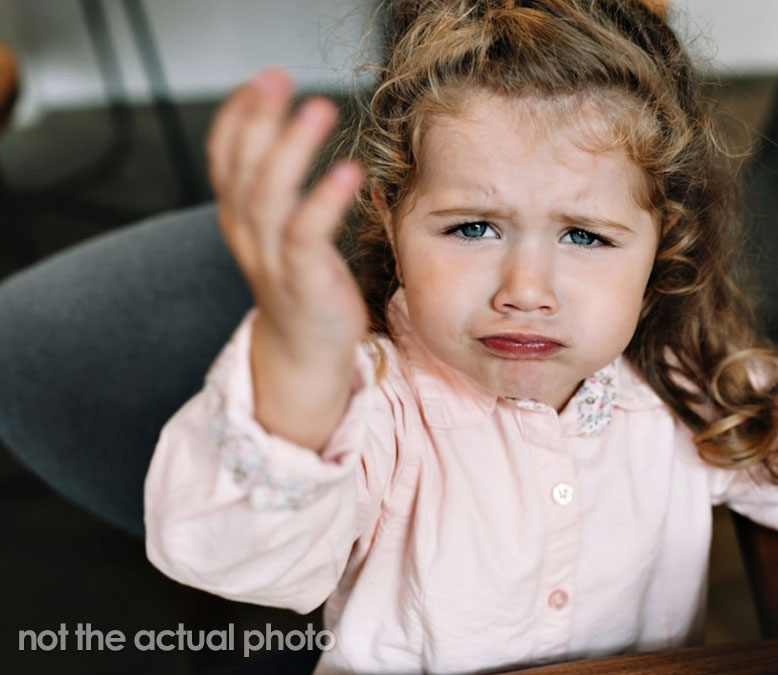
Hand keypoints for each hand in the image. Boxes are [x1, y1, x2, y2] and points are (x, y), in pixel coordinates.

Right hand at [208, 68, 366, 364]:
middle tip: (277, 78)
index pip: (225, 158)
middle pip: (242, 168)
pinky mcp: (304, 281)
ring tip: (317, 110)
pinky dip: (325, 201)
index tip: (262, 80)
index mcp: (239, 218)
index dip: (238, 116)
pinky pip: (307, 235)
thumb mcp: (280, 229)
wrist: (306, 352)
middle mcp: (247, 235)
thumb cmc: (303, 282)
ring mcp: (272, 259)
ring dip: (291, 149)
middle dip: (256, 119)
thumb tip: (288, 129)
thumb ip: (276, 186)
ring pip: (269, 196)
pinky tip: (348, 172)